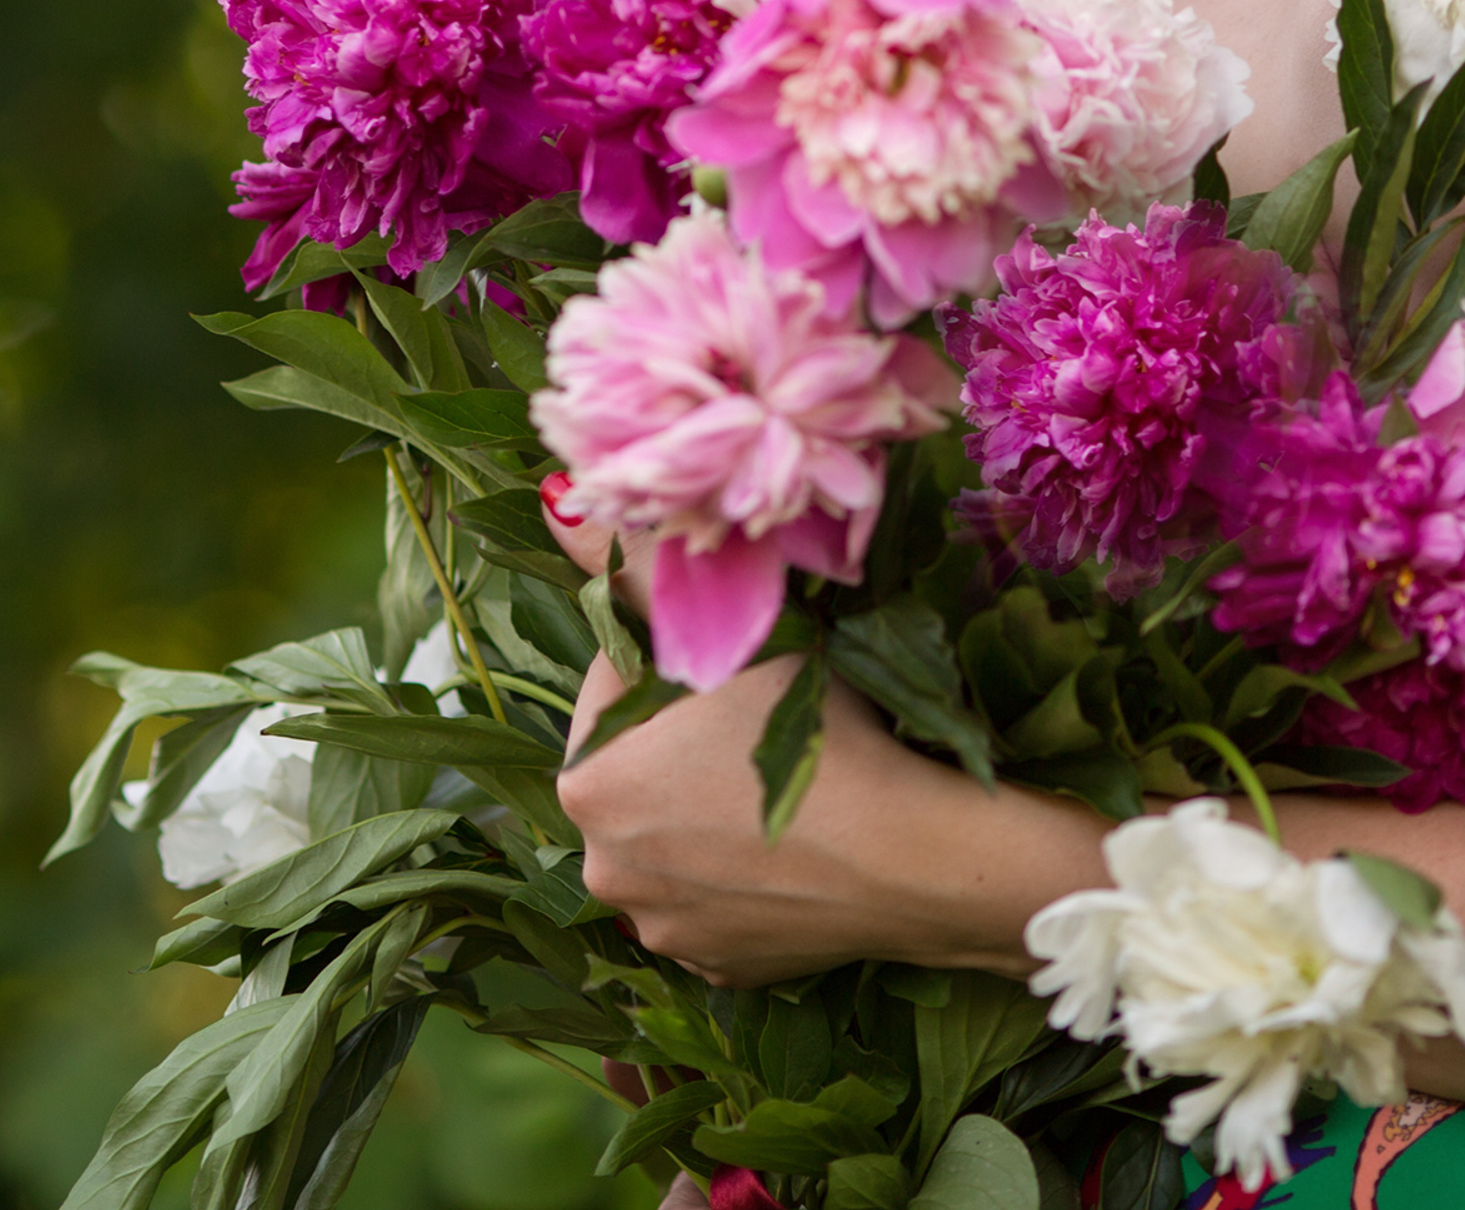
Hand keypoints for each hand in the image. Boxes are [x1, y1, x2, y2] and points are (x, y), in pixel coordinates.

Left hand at [541, 484, 1113, 986]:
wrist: (911, 853)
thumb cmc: (819, 728)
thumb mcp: (734, 628)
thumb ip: (640, 563)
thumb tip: (553, 498)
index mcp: (586, 781)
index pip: (617, 685)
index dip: (680, 658)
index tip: (741, 662)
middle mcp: (603, 867)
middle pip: (642, 765)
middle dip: (687, 737)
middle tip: (766, 715)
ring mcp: (664, 927)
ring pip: (681, 834)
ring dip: (713, 804)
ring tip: (789, 778)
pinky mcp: (721, 966)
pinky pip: (722, 896)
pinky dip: (748, 870)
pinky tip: (797, 841)